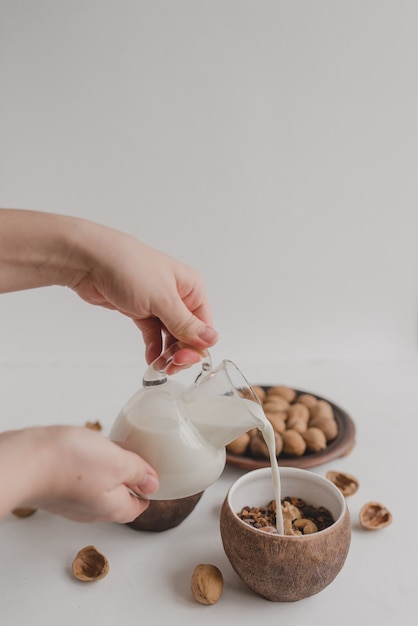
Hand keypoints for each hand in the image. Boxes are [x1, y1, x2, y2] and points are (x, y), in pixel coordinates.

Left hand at [0, 209, 218, 365]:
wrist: (90, 260)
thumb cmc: (129, 268)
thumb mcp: (163, 299)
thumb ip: (186, 324)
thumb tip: (211, 339)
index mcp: (191, 288)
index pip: (204, 325)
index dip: (197, 345)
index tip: (183, 359)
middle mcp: (178, 296)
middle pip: (188, 333)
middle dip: (182, 351)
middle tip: (171, 365)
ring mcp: (158, 303)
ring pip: (171, 335)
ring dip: (168, 353)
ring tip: (159, 366)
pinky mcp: (140, 310)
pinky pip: (153, 333)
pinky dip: (154, 348)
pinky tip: (152, 360)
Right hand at [0, 426, 158, 522]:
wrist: (25, 461)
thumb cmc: (70, 464)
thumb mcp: (118, 462)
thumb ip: (138, 472)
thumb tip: (152, 483)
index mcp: (113, 508)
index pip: (137, 507)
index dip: (147, 492)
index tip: (151, 477)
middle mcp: (91, 511)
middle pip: (117, 501)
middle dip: (127, 482)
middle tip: (133, 461)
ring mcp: (70, 502)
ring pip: (96, 491)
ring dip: (105, 473)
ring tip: (108, 452)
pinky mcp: (53, 490)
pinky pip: (76, 483)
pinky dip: (84, 469)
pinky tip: (82, 453)